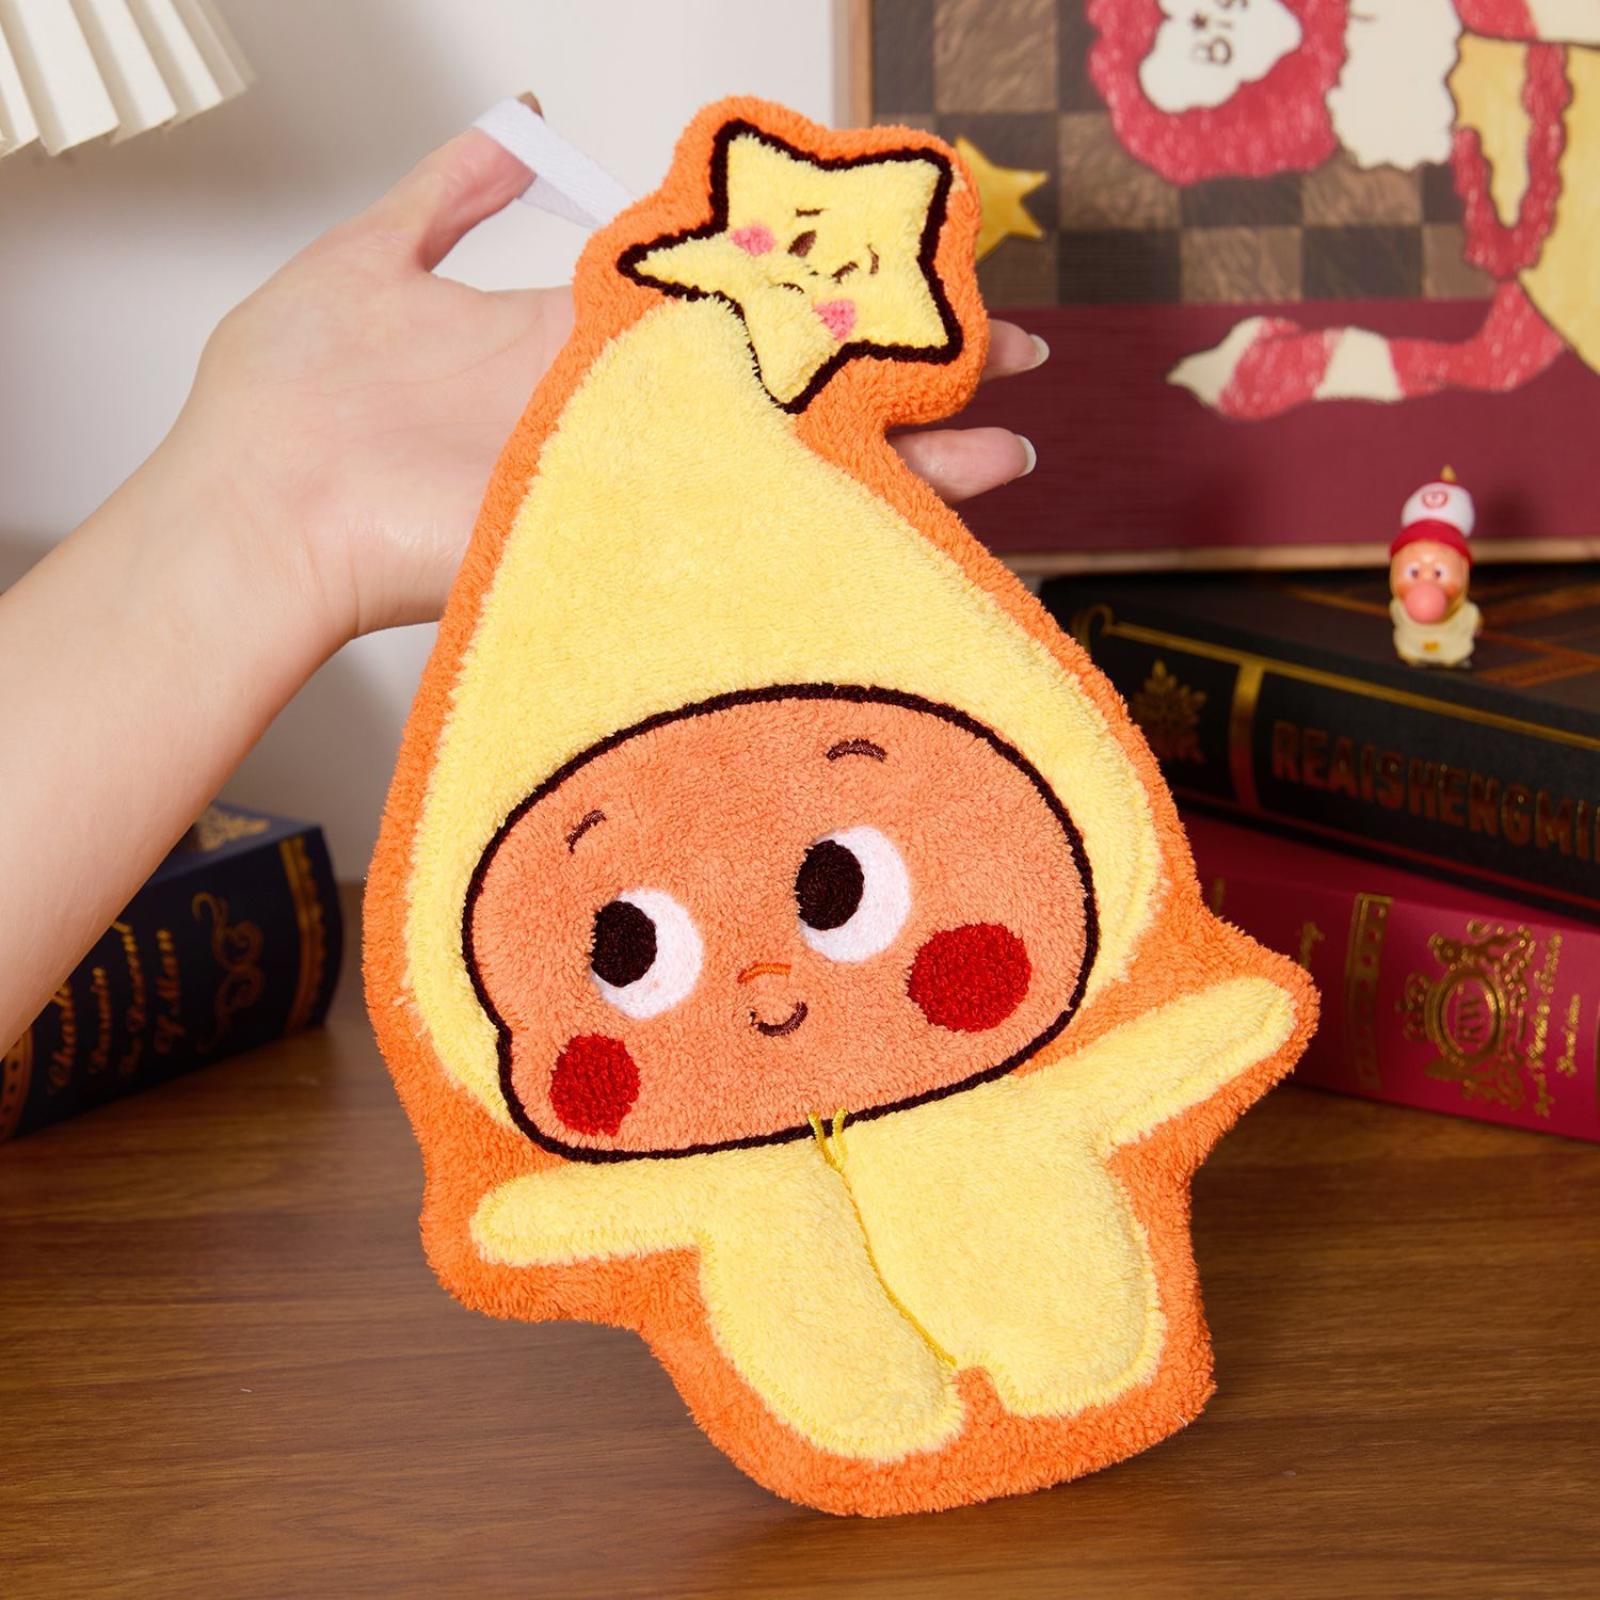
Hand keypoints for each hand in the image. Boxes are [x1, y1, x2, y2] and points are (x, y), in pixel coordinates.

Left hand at [160, 122, 1045, 644]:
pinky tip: (927, 519)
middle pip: (787, 383)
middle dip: (898, 370)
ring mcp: (634, 476)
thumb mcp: (370, 256)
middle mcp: (626, 412)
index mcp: (580, 341)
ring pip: (792, 460)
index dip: (813, 281)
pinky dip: (836, 526)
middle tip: (1004, 358)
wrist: (256, 511)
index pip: (729, 301)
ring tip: (1007, 447)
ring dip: (906, 456)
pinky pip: (747, 529)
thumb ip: (449, 196)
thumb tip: (511, 135)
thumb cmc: (290, 393)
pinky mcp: (626, 534)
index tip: (893, 261)